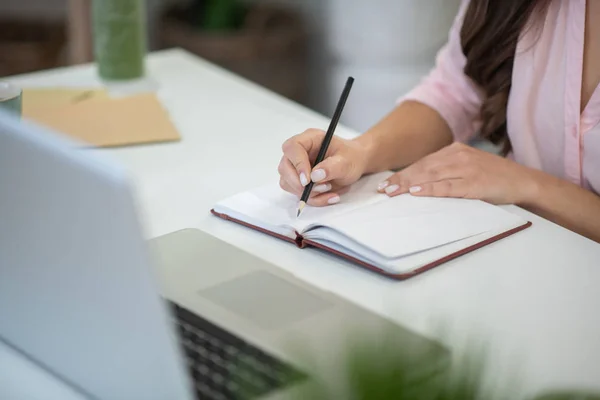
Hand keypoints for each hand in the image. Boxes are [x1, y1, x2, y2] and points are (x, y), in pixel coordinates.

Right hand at [278, 128, 368, 205]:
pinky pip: (297, 193)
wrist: (355, 164)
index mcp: (309, 139)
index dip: (297, 164)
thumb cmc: (351, 157)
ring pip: (288, 183)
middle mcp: (299, 152)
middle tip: (321, 188)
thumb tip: (315, 176)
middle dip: (300, 183)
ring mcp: (296, 167)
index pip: (292, 148)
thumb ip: (332, 167)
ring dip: (308, 193)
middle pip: (284, 167)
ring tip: (329, 189)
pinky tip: (329, 196)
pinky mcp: (298, 180)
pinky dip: (313, 199)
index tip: (308, 180)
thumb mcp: (347, 161)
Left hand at [377, 142, 537, 204]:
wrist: (523, 181)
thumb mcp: (466, 168)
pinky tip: (417, 192)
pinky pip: (449, 186)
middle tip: (383, 190)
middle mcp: (458, 156)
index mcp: (454, 151)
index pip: (422, 163)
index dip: (402, 173)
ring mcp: (467, 169)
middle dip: (401, 179)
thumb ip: (445, 171)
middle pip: (423, 168)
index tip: (385, 184)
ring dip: (410, 184)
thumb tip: (417, 183)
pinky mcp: (475, 183)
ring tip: (393, 192)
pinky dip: (431, 189)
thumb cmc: (492, 178)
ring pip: (432, 175)